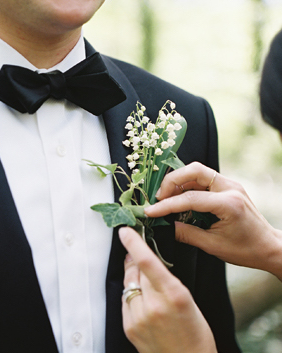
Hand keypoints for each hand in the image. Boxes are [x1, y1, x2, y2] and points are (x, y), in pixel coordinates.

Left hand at [119, 227, 216, 352]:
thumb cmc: (195, 333)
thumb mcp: (188, 298)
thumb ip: (164, 278)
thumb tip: (144, 259)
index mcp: (174, 294)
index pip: (148, 262)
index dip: (134, 243)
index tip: (125, 231)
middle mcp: (154, 305)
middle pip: (136, 270)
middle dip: (136, 260)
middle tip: (138, 254)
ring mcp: (139, 317)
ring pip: (128, 284)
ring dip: (134, 279)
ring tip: (147, 286)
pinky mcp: (129, 327)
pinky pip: (125, 300)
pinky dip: (132, 295)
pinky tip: (143, 302)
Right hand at [146, 162, 281, 279]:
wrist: (269, 247)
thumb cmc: (245, 250)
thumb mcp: (213, 246)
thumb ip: (186, 233)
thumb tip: (164, 226)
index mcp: (228, 204)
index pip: (190, 198)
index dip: (167, 205)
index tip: (150, 211)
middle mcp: (229, 188)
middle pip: (194, 170)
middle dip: (172, 181)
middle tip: (159, 198)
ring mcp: (230, 184)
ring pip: (197, 171)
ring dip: (178, 181)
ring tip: (166, 198)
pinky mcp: (227, 186)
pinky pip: (203, 178)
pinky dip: (187, 185)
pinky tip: (179, 197)